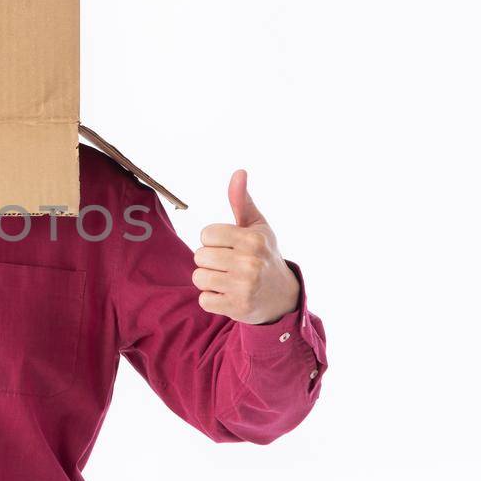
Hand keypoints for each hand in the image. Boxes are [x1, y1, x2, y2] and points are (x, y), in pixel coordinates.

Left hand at [192, 169, 300, 324]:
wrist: (282, 296)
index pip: (206, 234)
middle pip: (199, 256)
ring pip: (198, 278)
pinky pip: (204, 300)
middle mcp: (250, 263)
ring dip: (209, 280)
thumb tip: (239, 172)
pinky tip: (229, 295)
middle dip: (210, 260)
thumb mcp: (257, 226)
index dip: (213, 240)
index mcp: (253, 240)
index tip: (229, 246)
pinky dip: (212, 299)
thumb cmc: (264, 254)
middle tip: (230, 265)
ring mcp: (244, 287)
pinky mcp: (238, 308)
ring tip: (228, 280)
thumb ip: (242, 201)